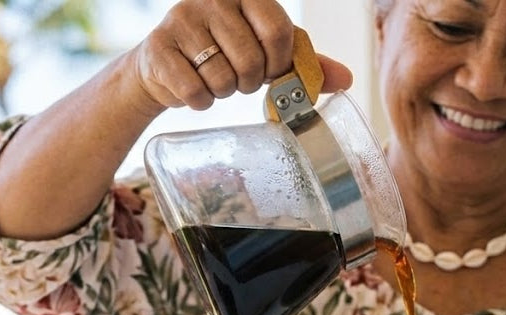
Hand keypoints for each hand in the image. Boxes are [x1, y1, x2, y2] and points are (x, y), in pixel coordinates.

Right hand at [131, 0, 352, 111]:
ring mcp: (182, 20)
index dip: (279, 64)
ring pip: (223, 80)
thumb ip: (302, 62)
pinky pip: (195, 93)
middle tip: (237, 77)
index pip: (278, 32)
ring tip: (213, 79)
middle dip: (248, 83)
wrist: (166, 64)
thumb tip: (346, 79)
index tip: (270, 71)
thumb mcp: (265, 51)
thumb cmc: (223, 53)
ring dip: (223, 92)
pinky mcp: (159, 49)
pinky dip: (199, 102)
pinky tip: (193, 88)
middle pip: (251, 62)